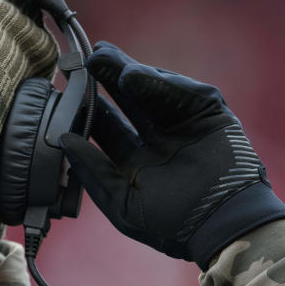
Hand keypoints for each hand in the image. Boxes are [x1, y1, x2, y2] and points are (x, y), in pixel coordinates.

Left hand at [60, 41, 284, 268]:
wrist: (221, 227)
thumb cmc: (171, 226)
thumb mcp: (121, 201)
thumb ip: (93, 170)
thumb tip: (63, 141)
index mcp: (138, 163)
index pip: (110, 129)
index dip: (90, 109)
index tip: (69, 91)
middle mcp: (160, 141)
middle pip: (130, 103)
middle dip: (109, 80)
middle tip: (87, 59)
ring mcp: (185, 127)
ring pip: (153, 92)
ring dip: (129, 73)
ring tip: (104, 57)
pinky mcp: (210, 117)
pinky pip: (182, 94)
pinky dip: (159, 83)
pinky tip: (133, 75)